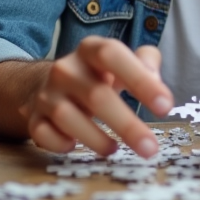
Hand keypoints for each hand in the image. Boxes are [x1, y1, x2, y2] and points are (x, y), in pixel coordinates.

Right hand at [27, 36, 171, 158]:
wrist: (47, 83)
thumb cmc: (98, 75)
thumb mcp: (123, 62)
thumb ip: (147, 63)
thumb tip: (158, 85)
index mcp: (90, 50)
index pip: (113, 55)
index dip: (140, 79)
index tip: (166, 106)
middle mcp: (65, 69)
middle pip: (96, 95)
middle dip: (127, 125)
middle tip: (150, 148)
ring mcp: (47, 93)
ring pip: (68, 117)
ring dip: (95, 139)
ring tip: (114, 150)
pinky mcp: (34, 117)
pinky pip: (43, 134)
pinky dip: (60, 144)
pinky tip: (75, 147)